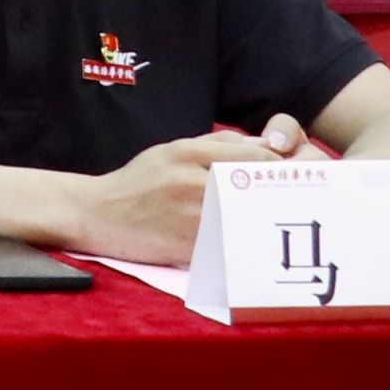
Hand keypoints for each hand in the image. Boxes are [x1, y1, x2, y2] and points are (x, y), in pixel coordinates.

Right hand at [71, 127, 289, 263]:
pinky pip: (229, 241)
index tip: (286, 172)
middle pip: (254, 186)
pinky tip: (248, 241)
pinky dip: (242, 242)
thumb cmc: (138, 182)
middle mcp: (190, 180)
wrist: (97, 214)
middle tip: (291, 200)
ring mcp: (190, 214)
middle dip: (275, 192)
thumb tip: (260, 147)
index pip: (250, 154)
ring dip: (263, 219)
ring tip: (275, 222)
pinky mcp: (190, 244)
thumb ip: (213, 145)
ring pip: (246, 216)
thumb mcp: (168, 150)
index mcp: (186, 153)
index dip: (274, 164)